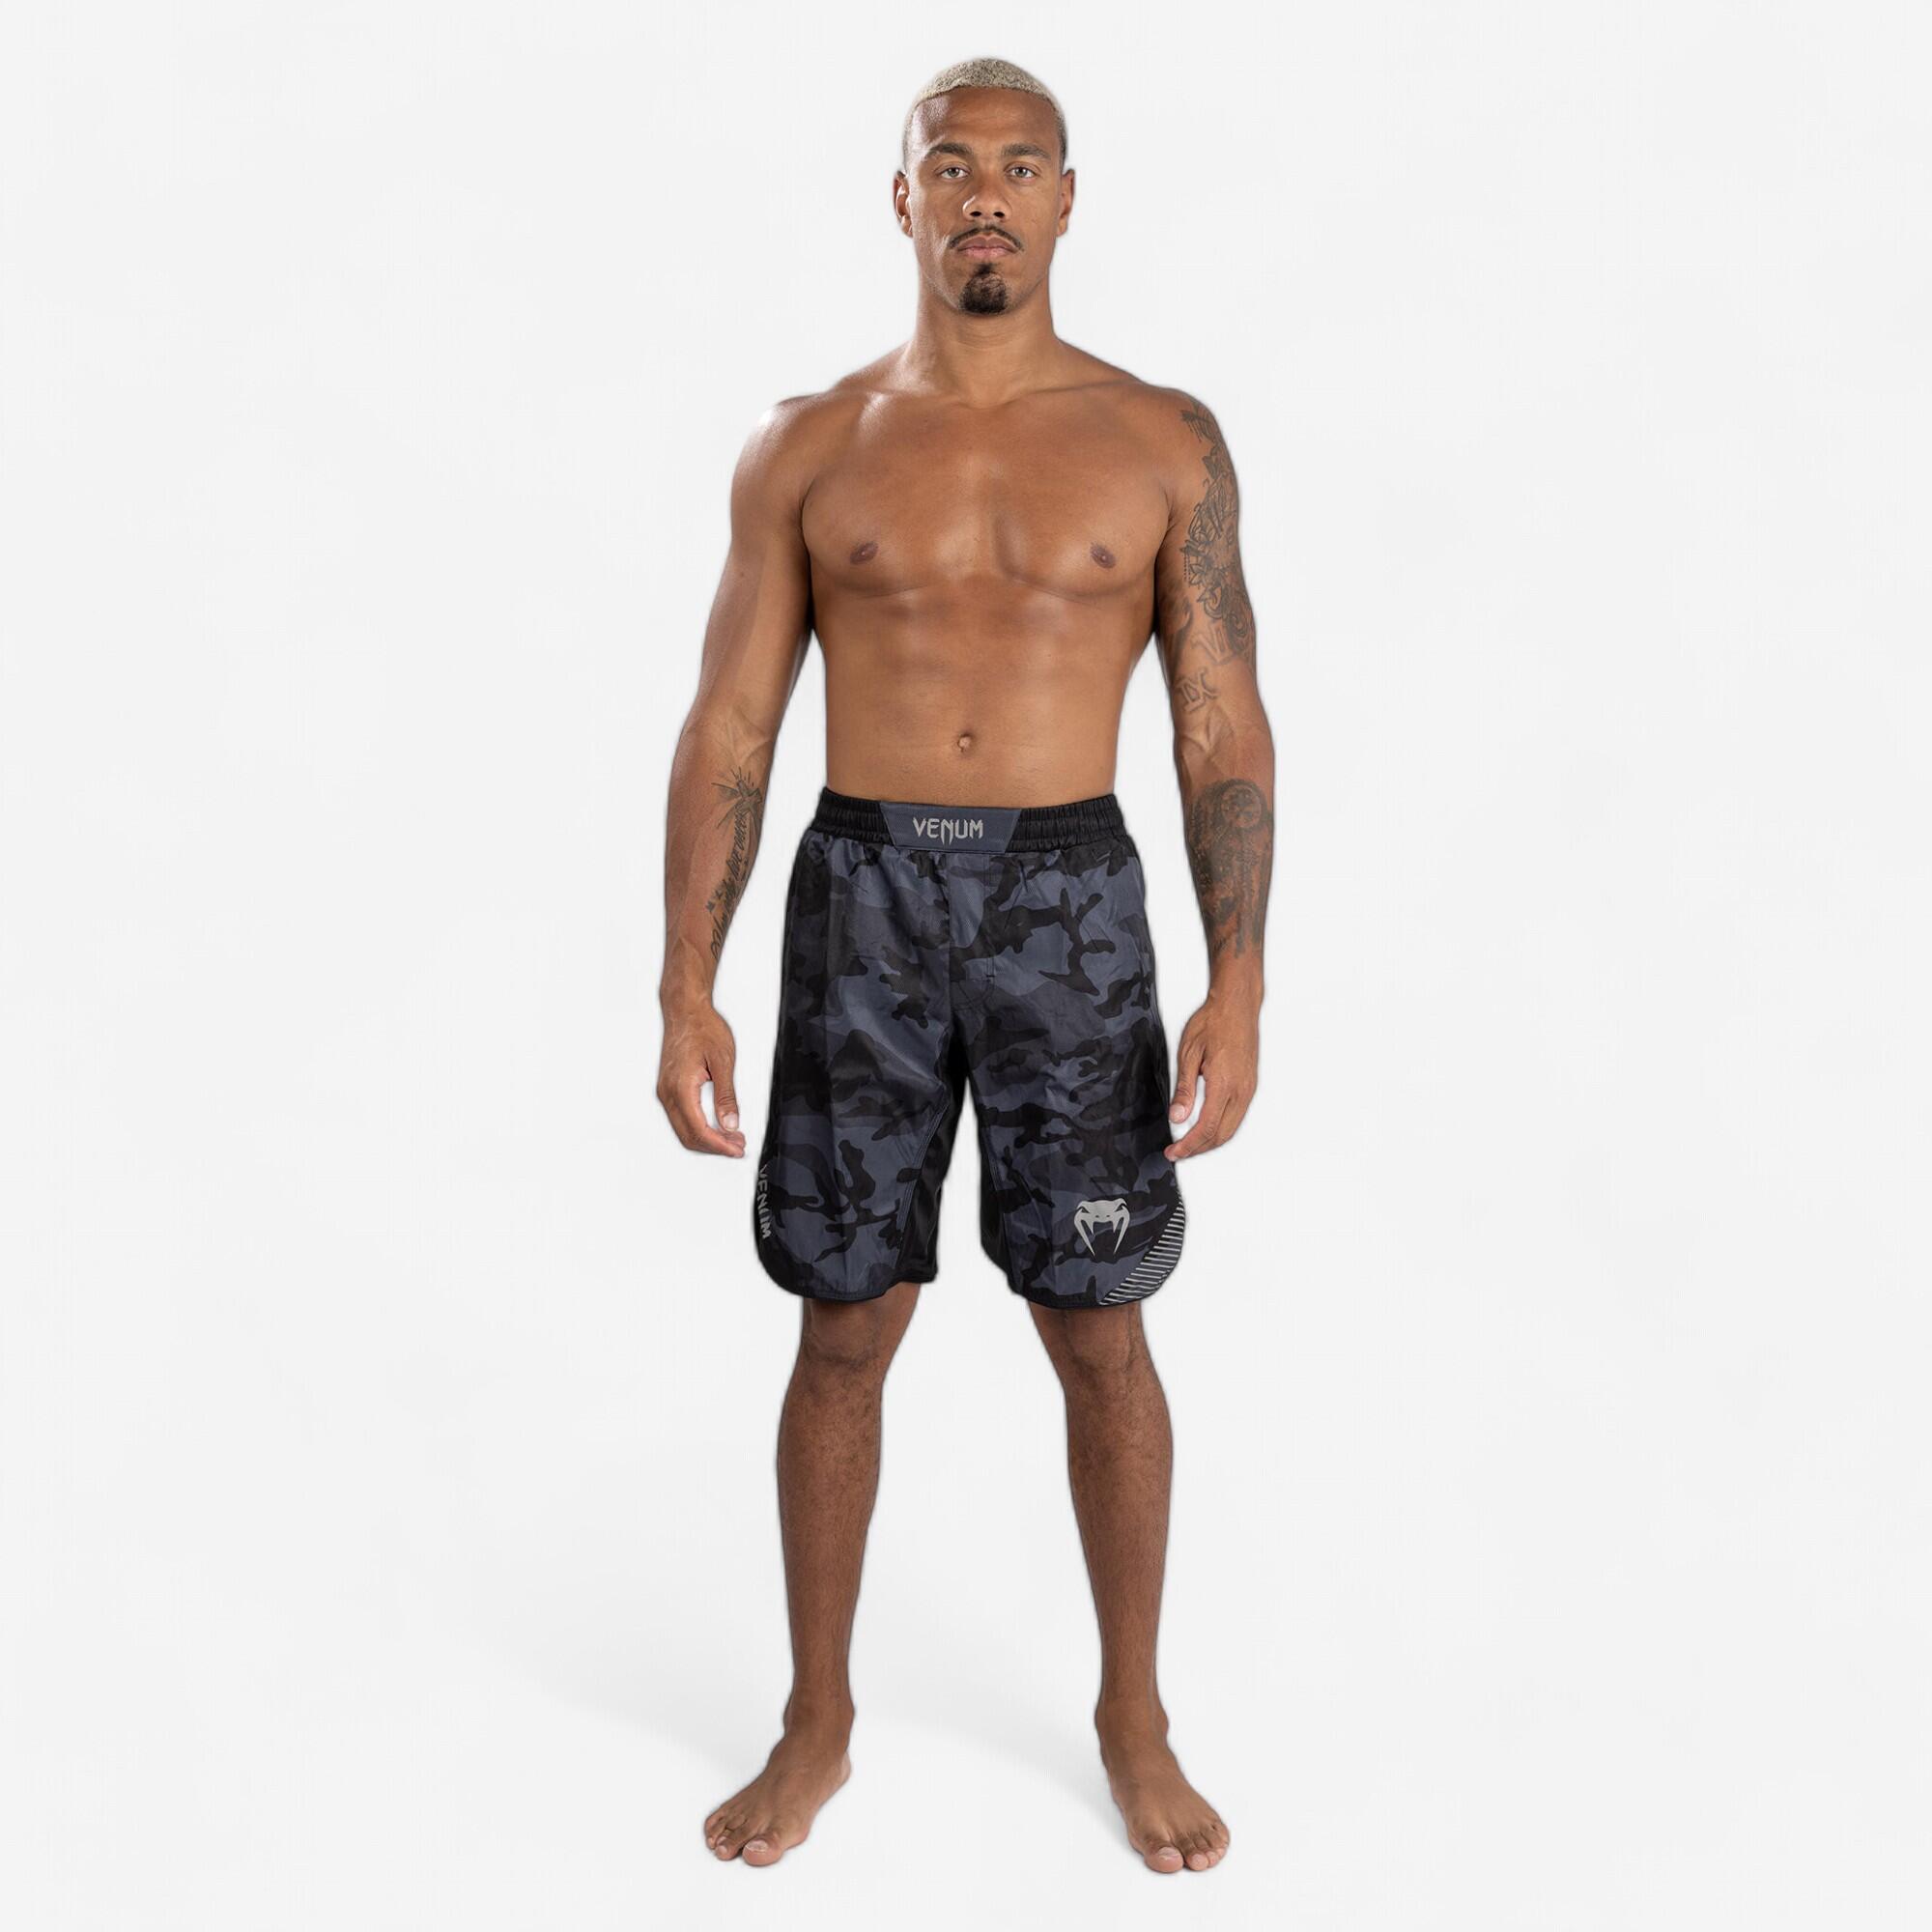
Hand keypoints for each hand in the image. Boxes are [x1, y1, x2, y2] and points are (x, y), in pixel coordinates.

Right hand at [657, 1000, 746, 1156]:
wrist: (685, 1010)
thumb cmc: (702, 1028)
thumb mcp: (723, 1061)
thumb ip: (726, 1096)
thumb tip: (730, 1123)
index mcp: (681, 1088)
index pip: (699, 1130)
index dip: (719, 1145)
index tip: (736, 1149)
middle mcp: (668, 1093)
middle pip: (688, 1136)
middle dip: (715, 1146)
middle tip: (737, 1146)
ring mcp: (665, 1091)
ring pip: (683, 1129)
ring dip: (707, 1138)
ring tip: (731, 1137)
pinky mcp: (668, 1088)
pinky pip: (681, 1118)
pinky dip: (698, 1127)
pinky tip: (715, 1125)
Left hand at [1165, 992, 1260, 1159]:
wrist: (1237, 1005)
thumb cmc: (1213, 1022)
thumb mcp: (1189, 1053)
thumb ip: (1184, 1089)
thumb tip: (1177, 1117)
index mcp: (1224, 1085)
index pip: (1205, 1128)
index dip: (1187, 1146)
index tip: (1172, 1152)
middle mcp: (1241, 1091)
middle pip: (1220, 1135)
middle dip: (1198, 1149)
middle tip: (1177, 1152)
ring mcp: (1248, 1089)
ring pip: (1231, 1129)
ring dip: (1210, 1141)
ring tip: (1189, 1144)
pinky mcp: (1250, 1085)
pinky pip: (1237, 1117)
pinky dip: (1220, 1129)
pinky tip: (1206, 1127)